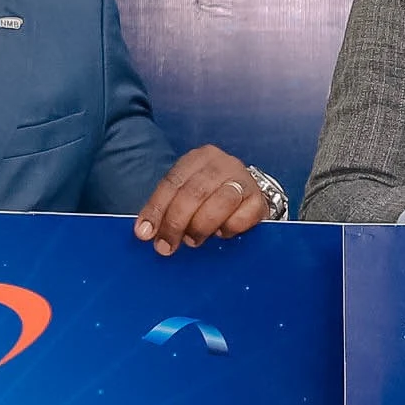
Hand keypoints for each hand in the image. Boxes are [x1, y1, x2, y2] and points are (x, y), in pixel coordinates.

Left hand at [135, 146, 272, 253]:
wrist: (248, 196)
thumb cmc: (210, 197)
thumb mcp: (186, 195)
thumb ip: (169, 208)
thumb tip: (147, 232)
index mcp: (198, 158)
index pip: (172, 182)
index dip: (156, 209)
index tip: (145, 233)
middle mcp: (222, 163)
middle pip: (194, 192)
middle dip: (176, 222)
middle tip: (166, 246)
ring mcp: (243, 179)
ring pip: (220, 202)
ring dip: (201, 226)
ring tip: (193, 240)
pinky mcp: (259, 200)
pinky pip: (241, 217)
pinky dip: (228, 229)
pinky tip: (221, 233)